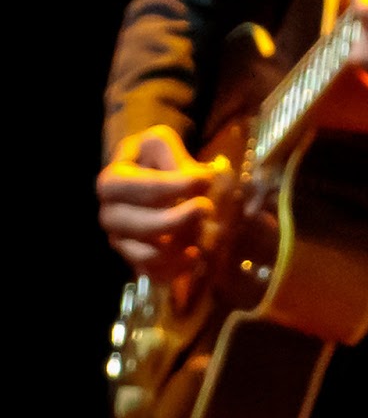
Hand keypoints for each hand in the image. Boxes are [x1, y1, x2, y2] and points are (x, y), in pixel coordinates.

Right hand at [96, 125, 218, 278]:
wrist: (146, 177)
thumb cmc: (154, 158)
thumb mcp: (159, 143)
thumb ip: (175, 158)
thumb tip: (199, 181)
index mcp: (111, 182)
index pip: (133, 188)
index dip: (170, 186)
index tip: (204, 180)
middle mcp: (110, 215)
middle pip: (139, 226)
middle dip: (177, 219)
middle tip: (206, 207)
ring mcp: (121, 241)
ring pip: (148, 254)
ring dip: (180, 244)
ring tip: (202, 228)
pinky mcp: (136, 260)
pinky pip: (154, 274)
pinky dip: (177, 269)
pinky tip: (195, 254)